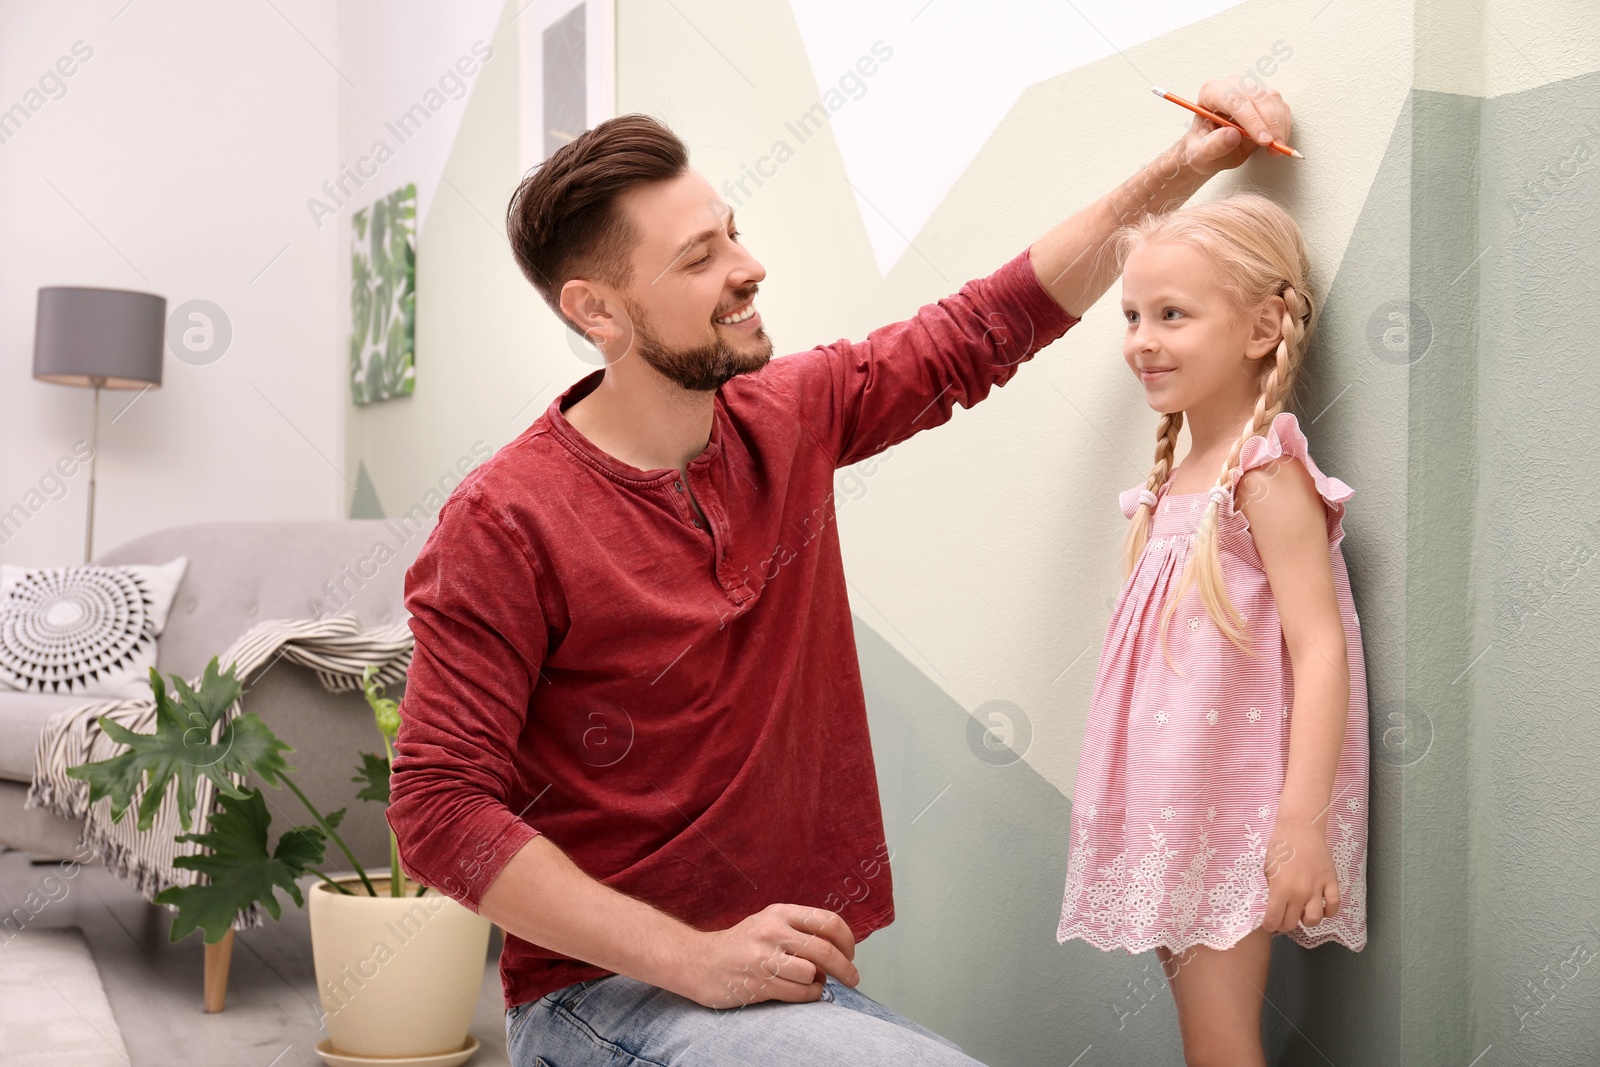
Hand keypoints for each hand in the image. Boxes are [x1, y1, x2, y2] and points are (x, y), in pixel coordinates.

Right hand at [674, 903, 859, 1008]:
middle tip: (853, 979)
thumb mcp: (768, 923)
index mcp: (780, 913)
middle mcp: (773, 932)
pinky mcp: (758, 983)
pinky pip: (799, 993)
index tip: (851, 954)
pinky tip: (801, 991)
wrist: (698, 961)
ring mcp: (764, 958)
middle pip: (826, 950)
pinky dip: (809, 995)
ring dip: (820, 983)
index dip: (848, 940)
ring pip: (813, 974)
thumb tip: (839, 947)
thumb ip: (799, 929)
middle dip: (846, 968)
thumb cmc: (740, 945)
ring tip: (811, 982)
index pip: (828, 922)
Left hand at [1176, 76, 1292, 177]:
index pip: (1234, 99)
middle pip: (1256, 96)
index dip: (1251, 119)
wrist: (1209, 151)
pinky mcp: (1264, 99)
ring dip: (1279, 125)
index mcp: (1211, 93)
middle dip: (1269, 123)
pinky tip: (1279, 141)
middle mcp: (1231, 86)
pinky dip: (1284, 125)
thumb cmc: (1201, 150)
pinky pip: (1281, 107)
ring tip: (1275, 148)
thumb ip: (1212, 146)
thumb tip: (1232, 135)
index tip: (1263, 140)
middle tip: (1273, 146)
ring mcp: (1249, 90)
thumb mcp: (1200, 155)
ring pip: (1272, 99)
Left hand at [1262, 818, 1340, 933]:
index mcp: (1280, 889)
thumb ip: (1272, 890)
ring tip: (1302, 914)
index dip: (1270, 925)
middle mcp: (1299, 893)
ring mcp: (1317, 888)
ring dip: (1306, 921)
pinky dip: (1329, 912)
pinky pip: (1334, 905)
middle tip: (1283, 919)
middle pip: (1292, 922)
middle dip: (1285, 925)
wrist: (1300, 830)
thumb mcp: (1268, 870)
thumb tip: (1275, 905)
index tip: (1269, 924)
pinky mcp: (1331, 882)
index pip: (1274, 920)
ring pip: (1315, 919)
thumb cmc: (1280, 848)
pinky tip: (1322, 908)